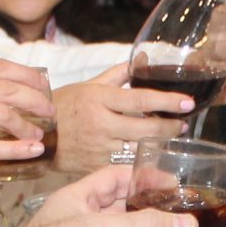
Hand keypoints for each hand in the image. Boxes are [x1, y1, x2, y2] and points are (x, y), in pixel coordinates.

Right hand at [0, 57, 55, 190]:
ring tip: (39, 134)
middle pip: (5, 87)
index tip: (44, 86)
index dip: (27, 75)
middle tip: (50, 111)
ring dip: (27, 125)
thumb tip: (4, 90)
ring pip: (1, 114)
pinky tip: (31, 151)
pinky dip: (16, 149)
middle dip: (35, 99)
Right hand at [53, 63, 195, 171]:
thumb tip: (142, 61)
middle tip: (182, 124)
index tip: (188, 103)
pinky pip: (126, 165)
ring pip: (140, 149)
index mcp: (100, 100)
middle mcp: (101, 124)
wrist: (38, 134)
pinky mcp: (96, 165)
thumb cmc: (63, 107)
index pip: (141, 99)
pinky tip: (150, 155)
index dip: (168, 101)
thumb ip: (117, 74)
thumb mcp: (88, 86)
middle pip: (147, 129)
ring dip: (160, 144)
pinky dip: (142, 160)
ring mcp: (99, 147)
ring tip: (170, 138)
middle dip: (171, 127)